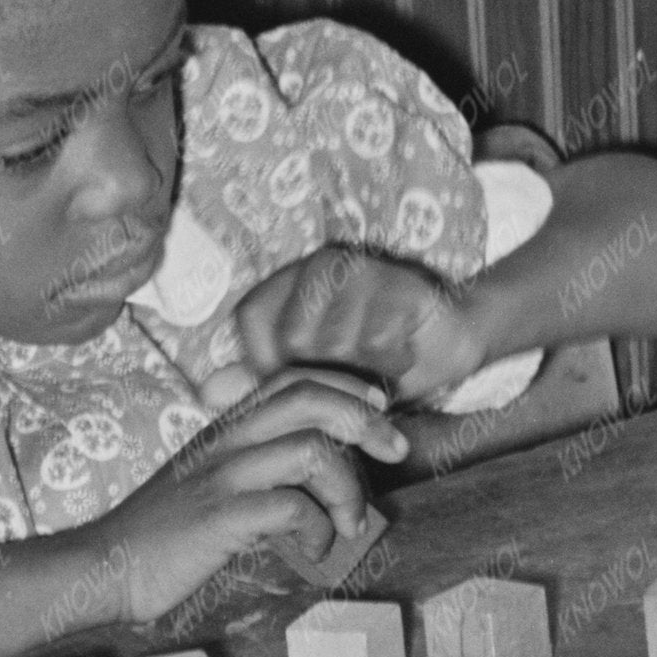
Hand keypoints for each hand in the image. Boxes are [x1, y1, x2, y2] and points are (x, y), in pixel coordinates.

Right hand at [86, 400, 391, 632]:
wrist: (103, 567)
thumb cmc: (162, 536)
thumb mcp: (207, 484)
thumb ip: (253, 470)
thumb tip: (314, 480)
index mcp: (223, 430)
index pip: (290, 380)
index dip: (342, 385)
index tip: (378, 409)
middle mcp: (224, 442)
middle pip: (308, 399)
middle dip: (365, 421)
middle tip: (395, 451)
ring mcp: (220, 478)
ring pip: (309, 451)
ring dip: (347, 488)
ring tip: (348, 523)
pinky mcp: (218, 519)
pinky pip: (290, 508)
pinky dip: (317, 529)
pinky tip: (312, 548)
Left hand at [210, 241, 488, 408]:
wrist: (449, 345)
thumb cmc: (375, 367)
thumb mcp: (313, 381)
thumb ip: (264, 383)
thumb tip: (207, 392)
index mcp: (290, 281)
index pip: (251, 318)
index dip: (269, 362)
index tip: (303, 382)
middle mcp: (319, 265)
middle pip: (293, 339)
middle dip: (325, 375)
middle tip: (354, 379)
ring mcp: (358, 267)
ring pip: (335, 343)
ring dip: (362, 374)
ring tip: (380, 369)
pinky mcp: (396, 280)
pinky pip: (377, 343)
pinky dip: (392, 366)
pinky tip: (404, 358)